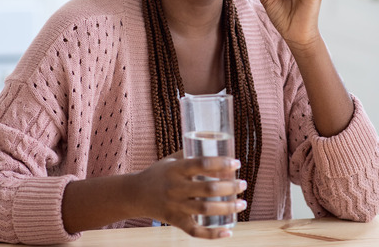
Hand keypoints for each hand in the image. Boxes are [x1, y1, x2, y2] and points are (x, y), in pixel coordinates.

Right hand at [132, 152, 247, 238]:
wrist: (134, 194)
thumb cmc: (157, 174)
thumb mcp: (170, 160)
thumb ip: (191, 154)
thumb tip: (216, 144)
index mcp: (176, 169)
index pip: (201, 164)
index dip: (221, 163)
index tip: (237, 163)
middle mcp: (175, 188)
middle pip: (207, 189)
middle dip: (230, 187)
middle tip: (243, 184)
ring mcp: (175, 206)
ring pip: (205, 210)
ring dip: (227, 208)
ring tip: (242, 203)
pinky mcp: (175, 221)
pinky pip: (195, 231)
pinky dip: (213, 234)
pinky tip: (228, 231)